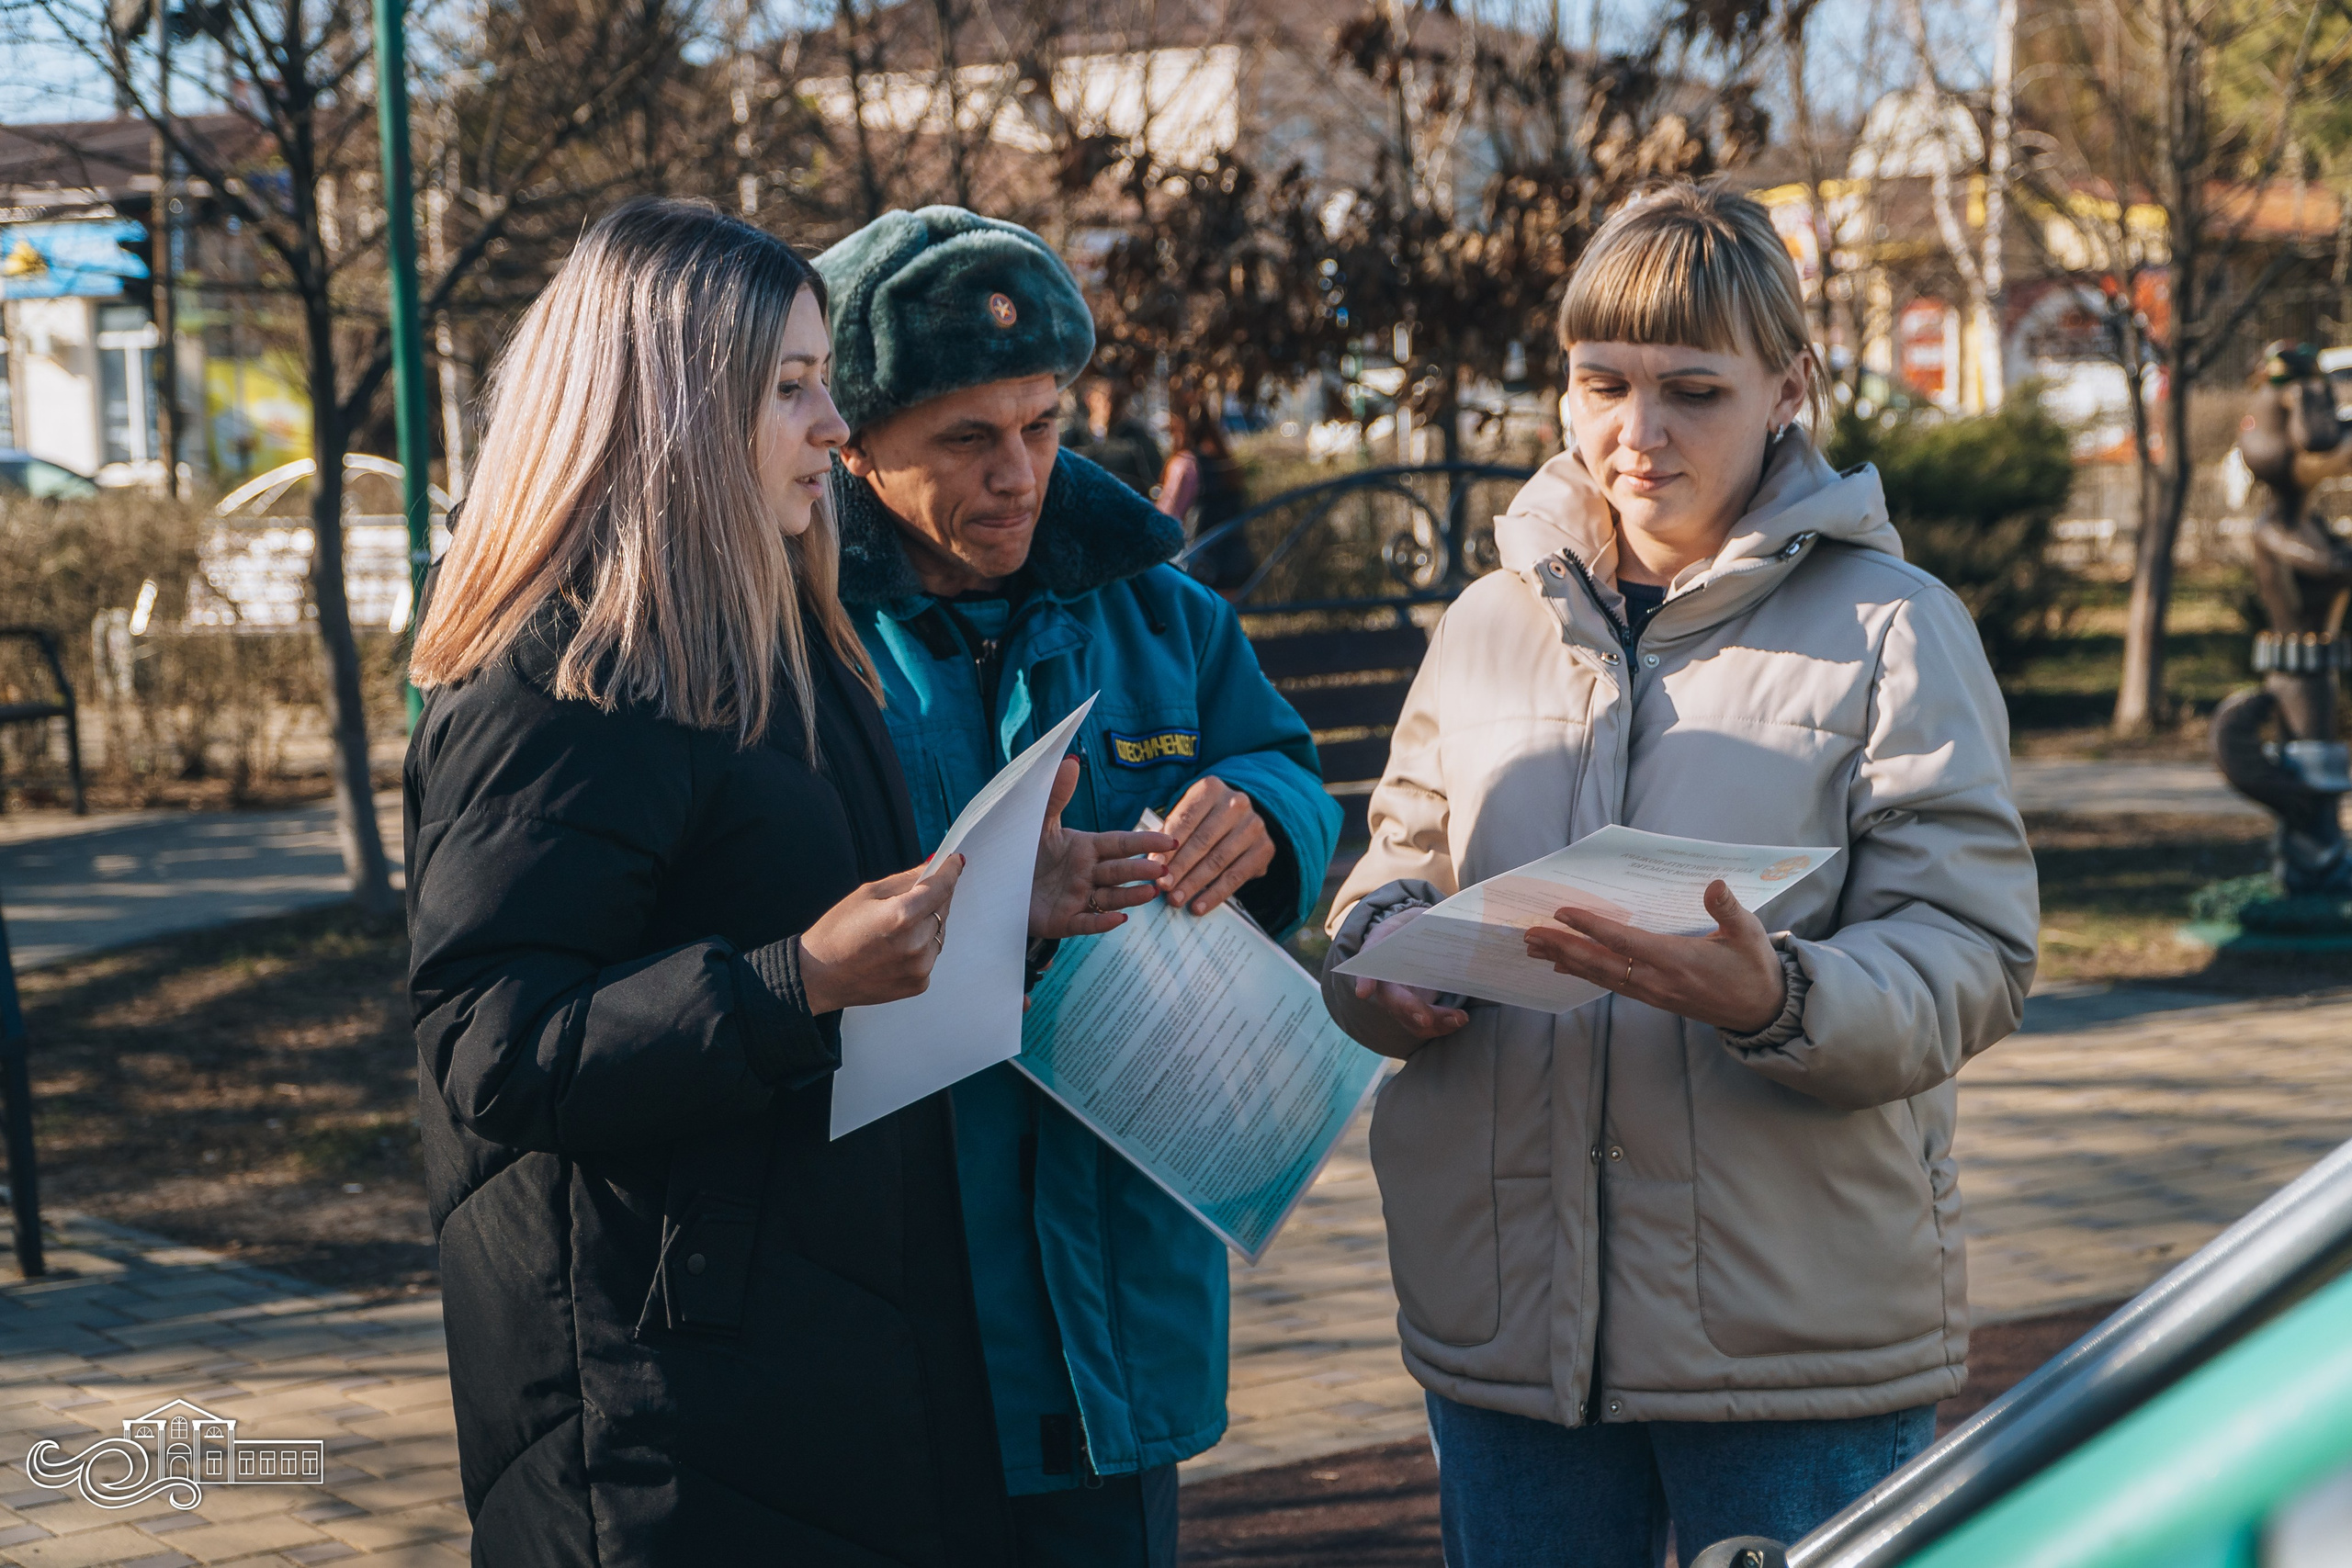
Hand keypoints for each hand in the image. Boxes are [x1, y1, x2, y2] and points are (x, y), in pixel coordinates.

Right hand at [799, 855, 962, 1014]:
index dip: (949, 871)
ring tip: (894, 930)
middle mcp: (916, 944)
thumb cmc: (836, 932)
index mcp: (902, 916)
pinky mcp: (919, 984)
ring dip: (926, 925)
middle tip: (907, 899)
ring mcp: (920, 967)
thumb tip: (934, 866)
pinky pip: (930, 955)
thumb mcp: (868, 893)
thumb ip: (907, 879)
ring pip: (939, 933)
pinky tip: (894, 949)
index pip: (942, 887)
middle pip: (942, 909)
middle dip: (931, 899)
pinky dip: (920, 947)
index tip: (954, 861)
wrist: (818, 976)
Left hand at [1031, 757, 1176, 939]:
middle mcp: (1088, 873)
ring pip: (1110, 897)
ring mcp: (1079, 898)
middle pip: (1118, 870)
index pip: (1120, 844)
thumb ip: (1056, 795)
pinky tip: (1119, 920)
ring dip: (1131, 896)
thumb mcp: (1039, 823)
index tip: (1170, 841)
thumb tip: (1071, 760)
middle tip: (1162, 868)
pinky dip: (1102, 922)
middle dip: (1140, 870)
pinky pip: (1086, 923)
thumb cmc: (1024, 852)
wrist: (999, 884)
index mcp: (1087, 848)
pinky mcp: (1064, 920)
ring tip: (1152, 892)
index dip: (1144, 842)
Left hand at [1154, 775, 1275, 914]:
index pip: (1185, 820)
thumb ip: (1169, 834)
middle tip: (1163, 887)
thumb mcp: (1187, 815)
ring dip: (1194, 884)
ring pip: (1218, 861)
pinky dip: (1215, 894)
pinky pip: (1236, 876)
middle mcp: (1235, 804)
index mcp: (1211, 789)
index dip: (1168, 845)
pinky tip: (1199, 906)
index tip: (1152, 866)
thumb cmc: (1203, 819)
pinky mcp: (1265, 848)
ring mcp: (1253, 826)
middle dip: (1179, 867)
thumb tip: (1151, 863)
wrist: (1242, 818)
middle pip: (1202, 841)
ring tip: (1176, 900)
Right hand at [1349, 904, 1467, 1042]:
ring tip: (1459, 1018)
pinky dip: (1442, 1026)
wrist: (1418, 939)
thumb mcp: (1417, 917)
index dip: (1365, 979)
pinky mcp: (1416, 1010)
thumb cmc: (1415, 927)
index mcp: (1381, 952)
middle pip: (1391, 1000)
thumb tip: (1460, 925)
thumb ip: (1428, 921)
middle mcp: (1385, 981)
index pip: (1369, 964)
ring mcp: (1401, 999)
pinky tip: (1458, 1020)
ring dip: (1433, 1024)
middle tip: (1427, 1018)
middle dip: (1409, 1010)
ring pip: (1409, 1019)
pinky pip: (1424, 1025)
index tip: (1363, 992)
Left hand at [1522, 879, 1785, 1034]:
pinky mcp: (1653, 999)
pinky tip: (1563, 967)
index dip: (1590, 928)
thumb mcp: (1749, 935)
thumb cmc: (1754, 968)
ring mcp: (1653, 993)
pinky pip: (1611, 985)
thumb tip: (1714, 885)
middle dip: (1563, 948)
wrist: (1762, 1012)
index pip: (1623, 942)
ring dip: (1566, 961)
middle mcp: (1657, 981)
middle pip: (1600, 964)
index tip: (1562, 913)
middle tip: (1530, 935)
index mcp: (1677, 961)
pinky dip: (1584, 974)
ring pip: (1600, 977)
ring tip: (1535, 947)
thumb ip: (1728, 909)